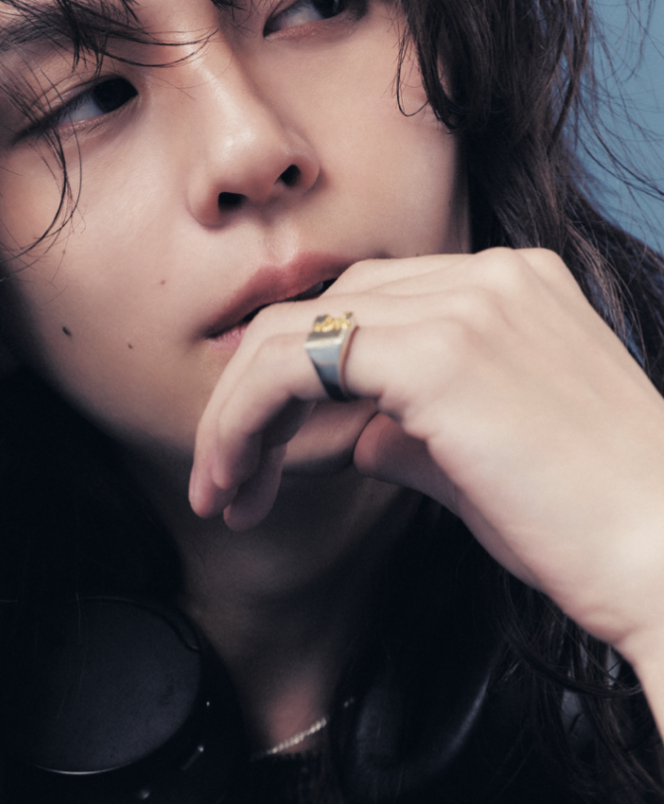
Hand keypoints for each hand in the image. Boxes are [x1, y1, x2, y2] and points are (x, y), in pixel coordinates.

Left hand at [188, 248, 663, 708]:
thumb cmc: (585, 527)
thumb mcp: (481, 458)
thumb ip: (409, 428)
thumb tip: (348, 435)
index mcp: (512, 286)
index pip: (365, 310)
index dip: (295, 380)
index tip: (258, 459)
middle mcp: (489, 276)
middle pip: (320, 313)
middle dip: (250, 399)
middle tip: (220, 484)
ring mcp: (466, 305)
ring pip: (290, 334)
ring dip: (234, 417)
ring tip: (217, 493)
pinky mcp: (439, 355)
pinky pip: (295, 365)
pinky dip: (244, 419)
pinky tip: (236, 478)